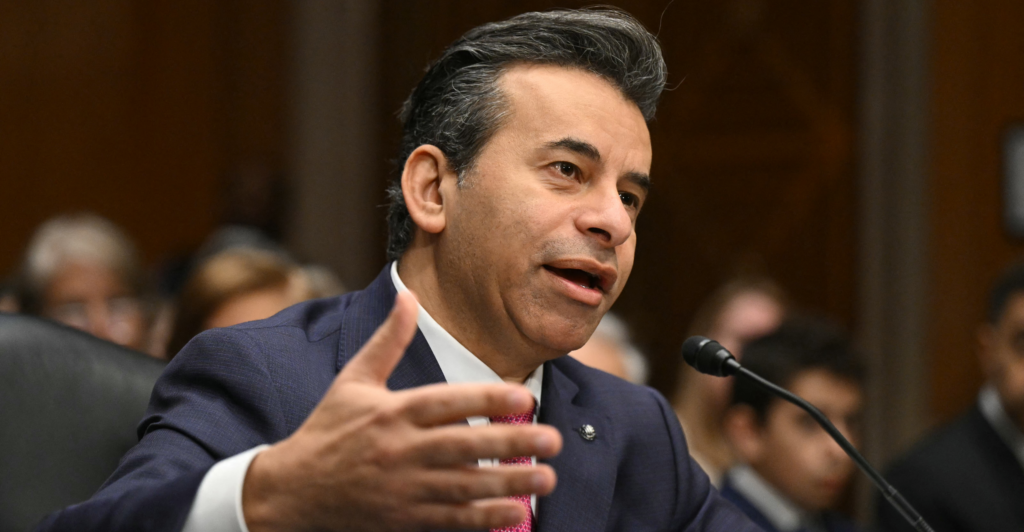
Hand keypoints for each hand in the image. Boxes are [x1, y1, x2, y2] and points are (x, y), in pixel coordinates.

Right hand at [242, 291, 562, 531]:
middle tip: (553, 439)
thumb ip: (388, 340)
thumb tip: (409, 294)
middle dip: (511, 443)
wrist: (292, 490)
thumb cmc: (328, 429)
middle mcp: (400, 450)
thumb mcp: (353, 380)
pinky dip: (483, 518)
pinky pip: (450, 519)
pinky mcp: (403, 518)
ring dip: (508, 484)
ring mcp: (403, 488)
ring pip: (463, 486)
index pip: (446, 403)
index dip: (485, 400)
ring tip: (546, 478)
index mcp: (392, 412)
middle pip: (463, 446)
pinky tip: (515, 512)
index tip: (524, 396)